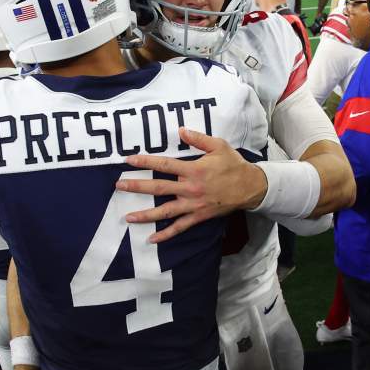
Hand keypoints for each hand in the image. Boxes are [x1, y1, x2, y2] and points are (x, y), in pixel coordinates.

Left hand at [117, 127, 266, 242]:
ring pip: (165, 211)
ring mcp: (193, 205)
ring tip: (128, 217)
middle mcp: (190, 188)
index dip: (145, 162)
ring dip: (145, 214)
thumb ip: (198, 138)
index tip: (129, 161)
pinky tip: (151, 238)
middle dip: (137, 187)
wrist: (251, 187)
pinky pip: (180, 227)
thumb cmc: (233, 164)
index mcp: (193, 170)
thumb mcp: (219, 146)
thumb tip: (181, 130)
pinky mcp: (198, 216)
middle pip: (158, 188)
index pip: (164, 165)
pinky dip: (166, 234)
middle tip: (119, 186)